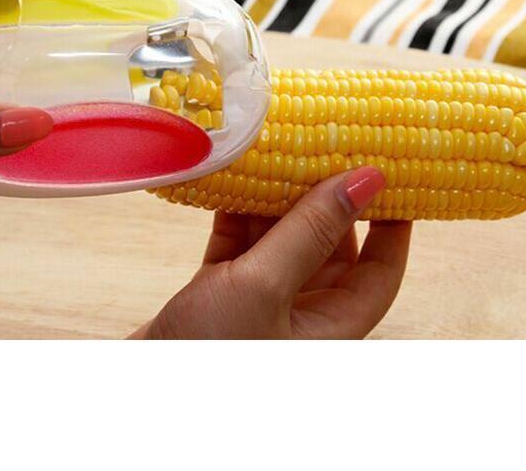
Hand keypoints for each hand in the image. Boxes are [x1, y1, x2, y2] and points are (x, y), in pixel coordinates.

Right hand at [130, 167, 410, 338]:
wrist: (133, 384)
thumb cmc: (208, 351)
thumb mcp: (265, 286)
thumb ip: (313, 230)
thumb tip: (368, 180)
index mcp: (331, 325)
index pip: (382, 270)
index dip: (392, 223)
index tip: (387, 173)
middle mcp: (301, 311)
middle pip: (329, 243)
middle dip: (324, 195)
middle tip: (324, 142)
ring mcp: (260, 298)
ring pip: (282, 236)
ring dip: (277, 195)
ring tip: (280, 147)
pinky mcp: (220, 287)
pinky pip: (240, 238)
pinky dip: (238, 207)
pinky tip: (235, 174)